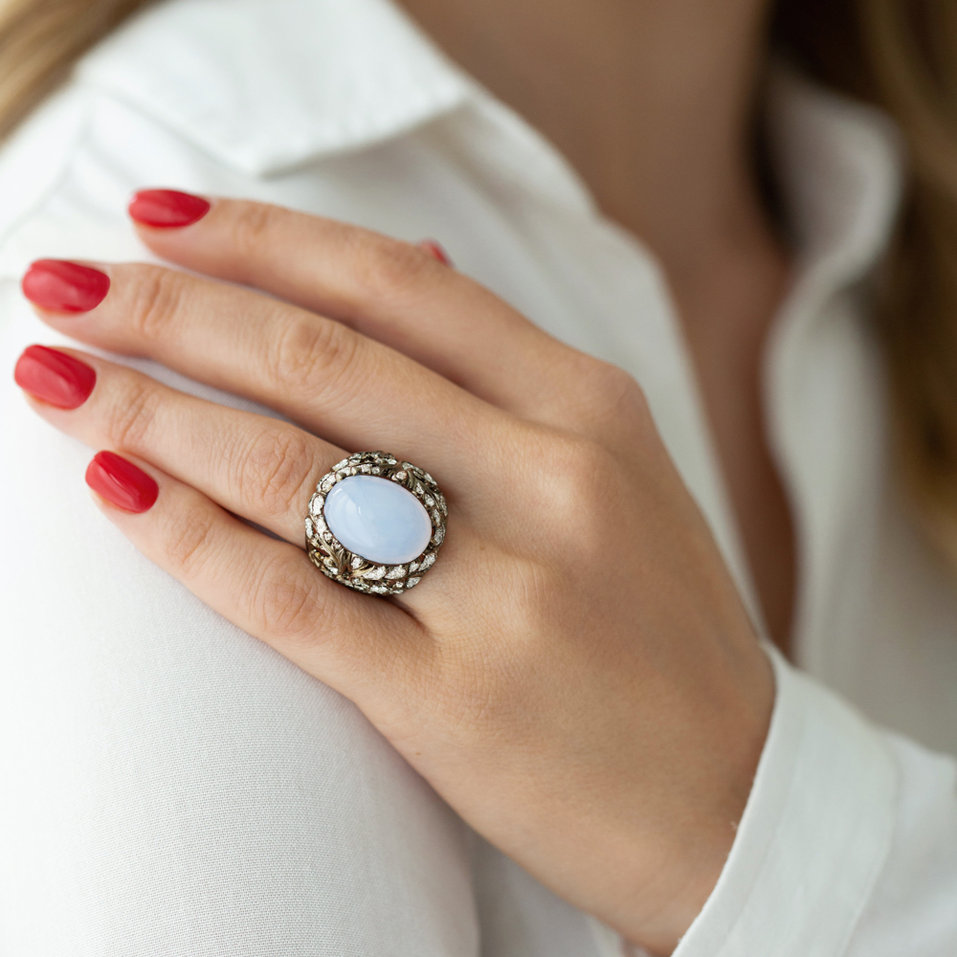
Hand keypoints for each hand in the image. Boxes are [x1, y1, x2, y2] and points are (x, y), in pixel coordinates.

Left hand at [15, 191, 772, 955]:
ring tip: (61, 375)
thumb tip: (414, 257)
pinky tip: (115, 487)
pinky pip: (289, 600)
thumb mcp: (619, 471)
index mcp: (592, 409)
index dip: (266, 240)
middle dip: (176, 308)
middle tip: (71, 284)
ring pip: (291, 469)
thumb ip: (510, 371)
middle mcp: (552, 481)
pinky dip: (187, 538)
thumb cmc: (662, 626)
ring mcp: (506, 592)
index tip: (165, 220)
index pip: (400, 287)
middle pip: (324, 360)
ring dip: (153, 409)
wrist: (730, 791)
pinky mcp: (453, 701)